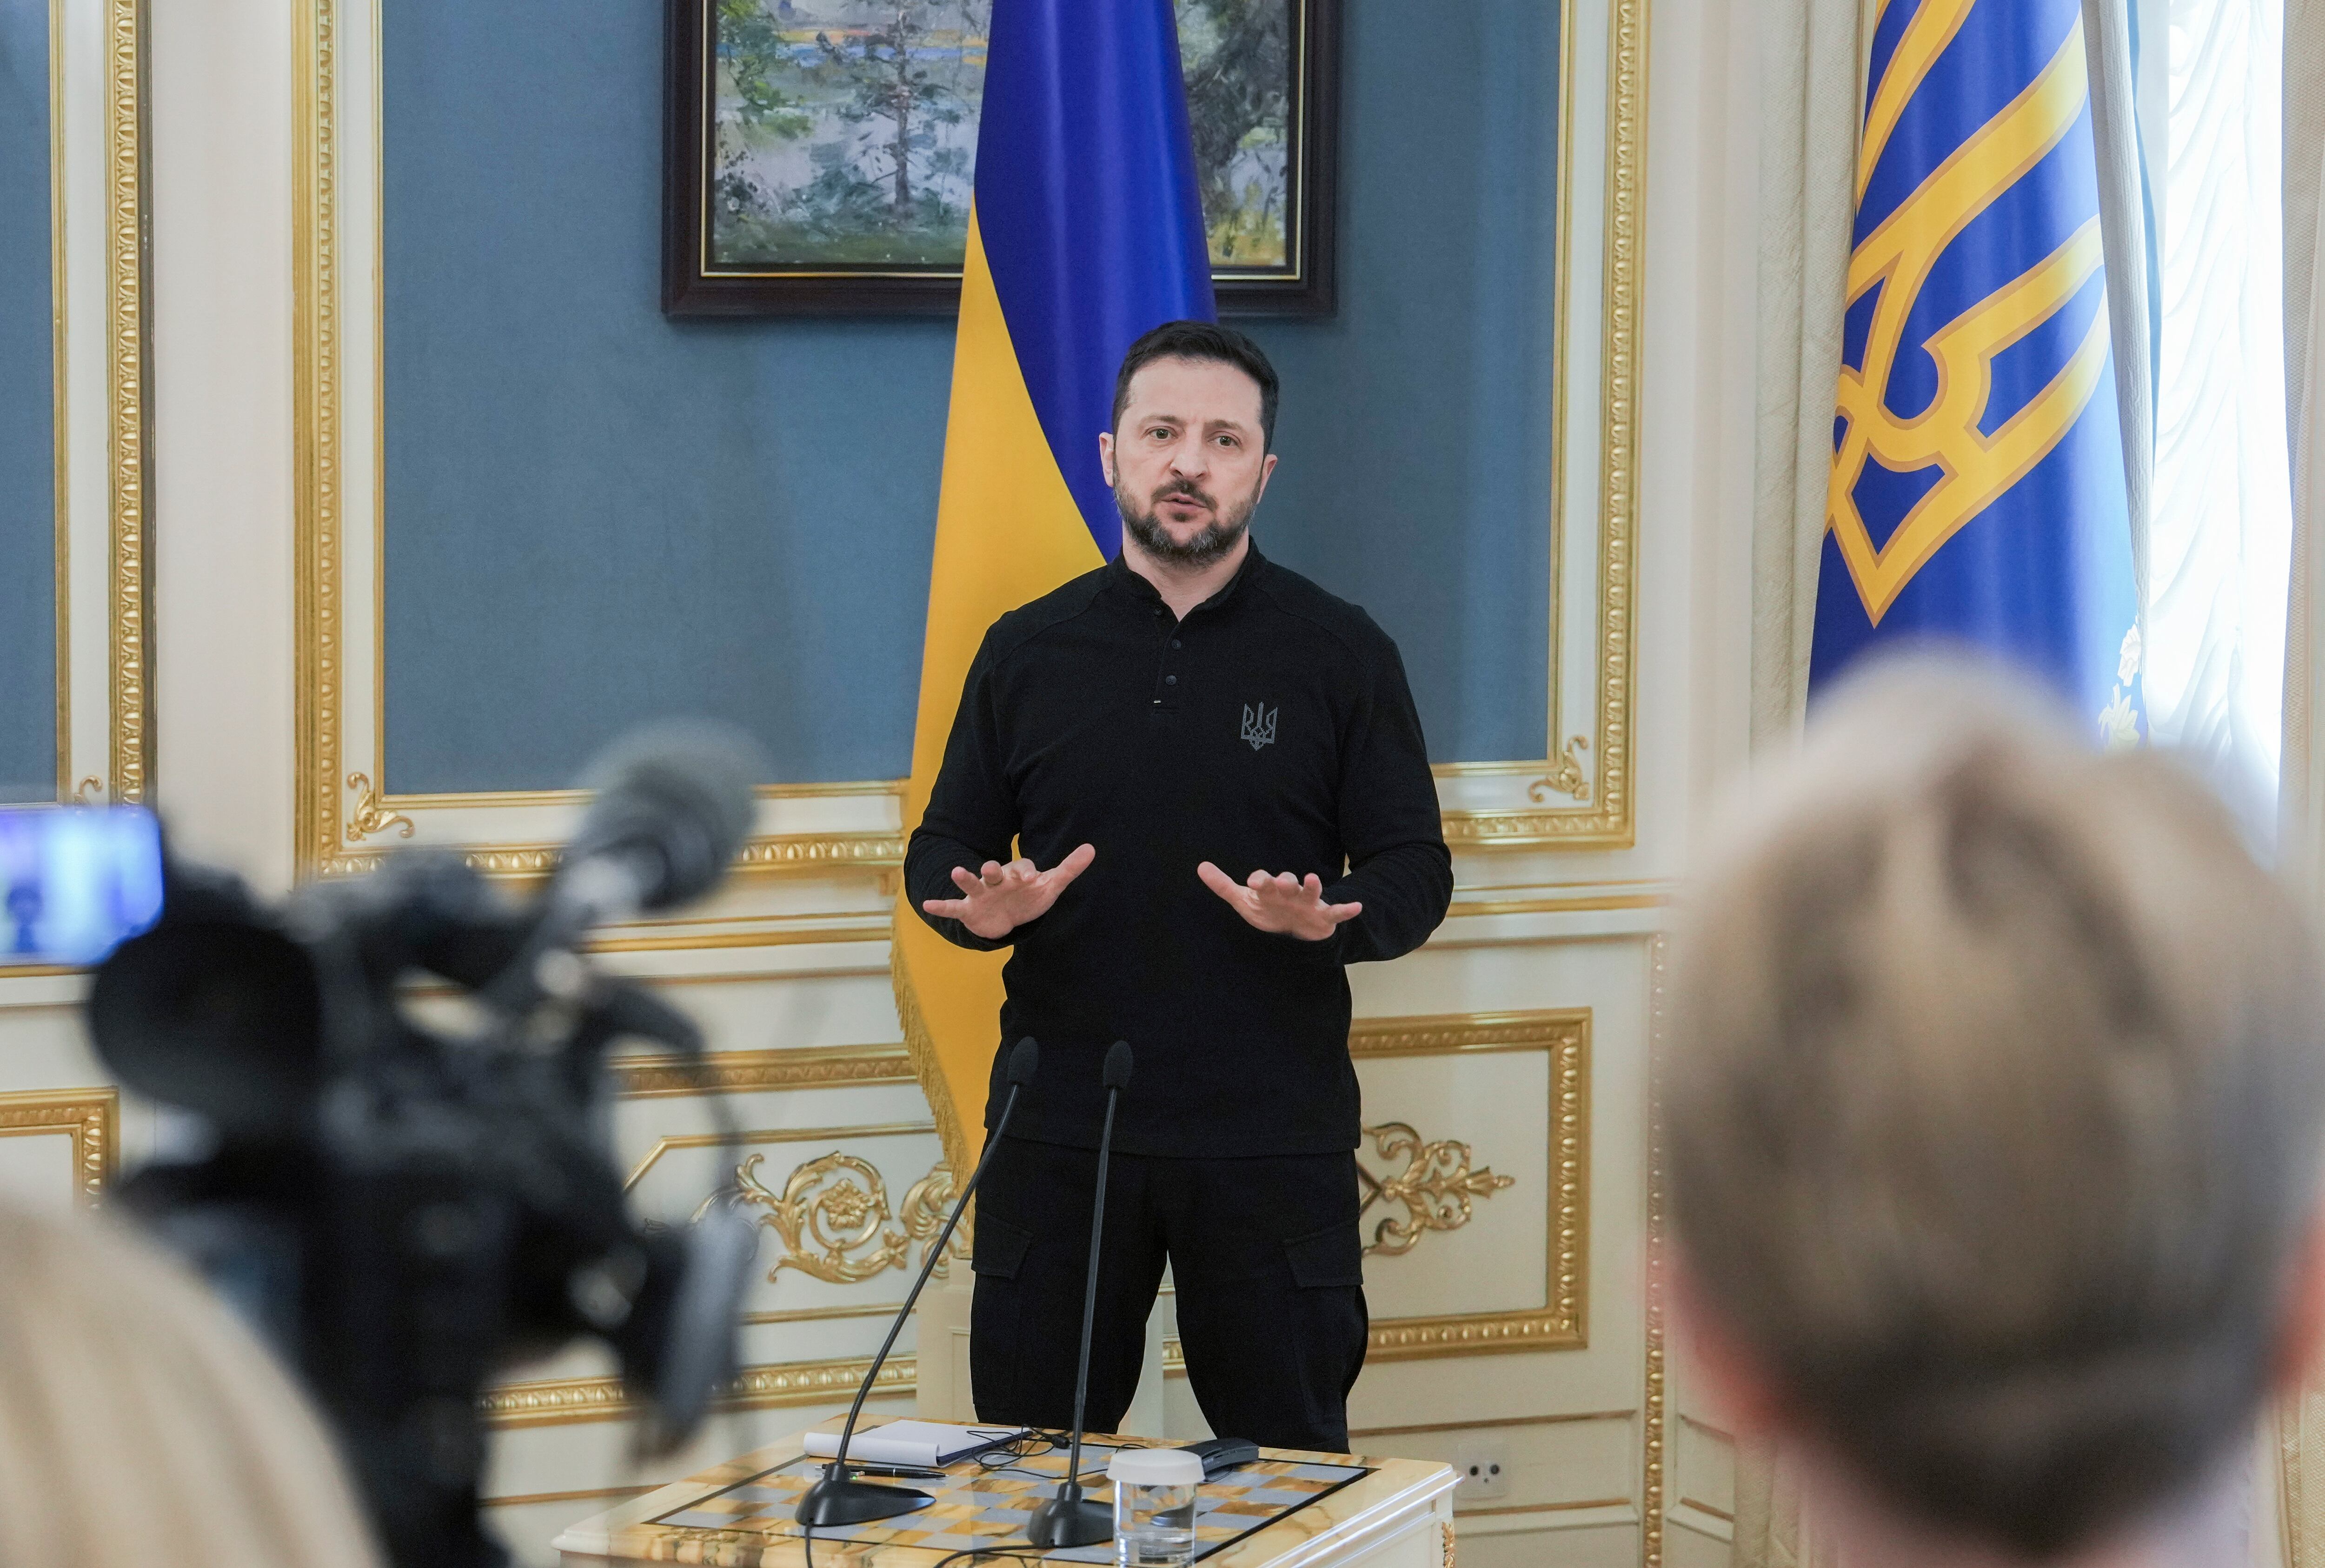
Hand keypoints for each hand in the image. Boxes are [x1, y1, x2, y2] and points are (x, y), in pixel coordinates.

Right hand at [923, 843, 1096, 939]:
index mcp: (1017, 874)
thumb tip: (1091, 848)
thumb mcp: (1050, 886)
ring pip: (972, 883)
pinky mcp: (969, 910)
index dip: (1027, 873)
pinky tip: (927, 904)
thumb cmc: (1029, 898)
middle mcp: (997, 880)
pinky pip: (953, 907)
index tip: (1032, 879)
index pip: (1023, 869)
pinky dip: (941, 906)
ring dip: (965, 878)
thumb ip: (1069, 868)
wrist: (1007, 919)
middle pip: (995, 870)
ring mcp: (981, 894)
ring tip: (956, 871)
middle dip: (993, 870)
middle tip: (992, 869)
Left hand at [1196, 862, 1361, 941]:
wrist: (1292, 930)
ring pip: (1310, 892)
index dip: (1260, 880)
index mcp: (1269, 890)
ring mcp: (1307, 903)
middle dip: (1285, 881)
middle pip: (1287, 883)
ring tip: (1313, 878)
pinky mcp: (1323, 917)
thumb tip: (1200, 866)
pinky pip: (1336, 913)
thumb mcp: (1243, 901)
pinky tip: (1357, 907)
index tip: (1254, 881)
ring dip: (1313, 886)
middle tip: (1282, 881)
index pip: (1263, 881)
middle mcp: (1289, 893)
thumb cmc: (1267, 910)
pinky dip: (1347, 910)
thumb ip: (1223, 885)